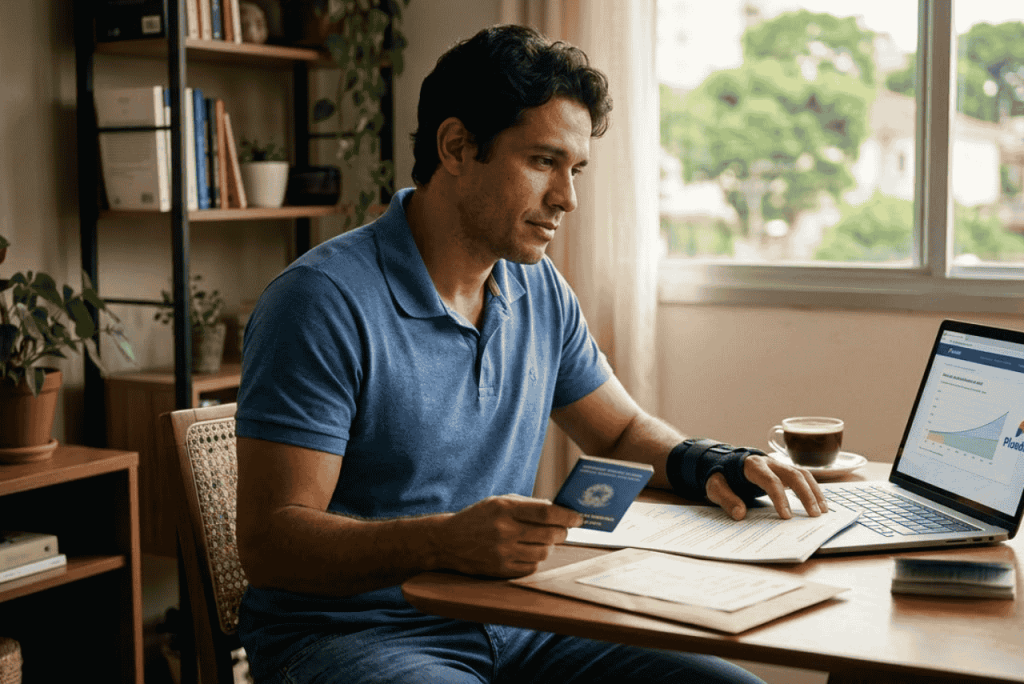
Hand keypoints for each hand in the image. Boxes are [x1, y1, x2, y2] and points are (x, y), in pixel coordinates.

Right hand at [437, 494, 583, 577]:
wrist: (448, 541)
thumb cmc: (478, 517)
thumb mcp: (499, 502)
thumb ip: (528, 504)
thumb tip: (558, 510)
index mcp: (505, 509)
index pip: (546, 513)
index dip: (567, 516)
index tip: (578, 518)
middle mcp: (504, 531)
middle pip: (549, 535)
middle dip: (562, 532)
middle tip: (563, 530)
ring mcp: (502, 553)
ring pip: (543, 553)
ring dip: (548, 547)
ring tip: (542, 540)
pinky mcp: (500, 570)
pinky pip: (531, 568)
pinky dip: (535, 560)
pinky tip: (528, 552)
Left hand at [705, 454, 827, 520]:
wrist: (723, 462)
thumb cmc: (721, 475)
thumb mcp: (715, 486)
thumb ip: (726, 498)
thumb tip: (739, 514)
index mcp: (752, 465)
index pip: (770, 480)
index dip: (780, 498)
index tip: (787, 516)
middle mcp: (769, 462)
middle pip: (794, 474)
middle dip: (806, 494)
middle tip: (814, 514)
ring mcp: (778, 465)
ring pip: (803, 474)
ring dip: (814, 491)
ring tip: (822, 511)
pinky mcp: (783, 471)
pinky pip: (803, 477)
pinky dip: (813, 489)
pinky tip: (819, 503)